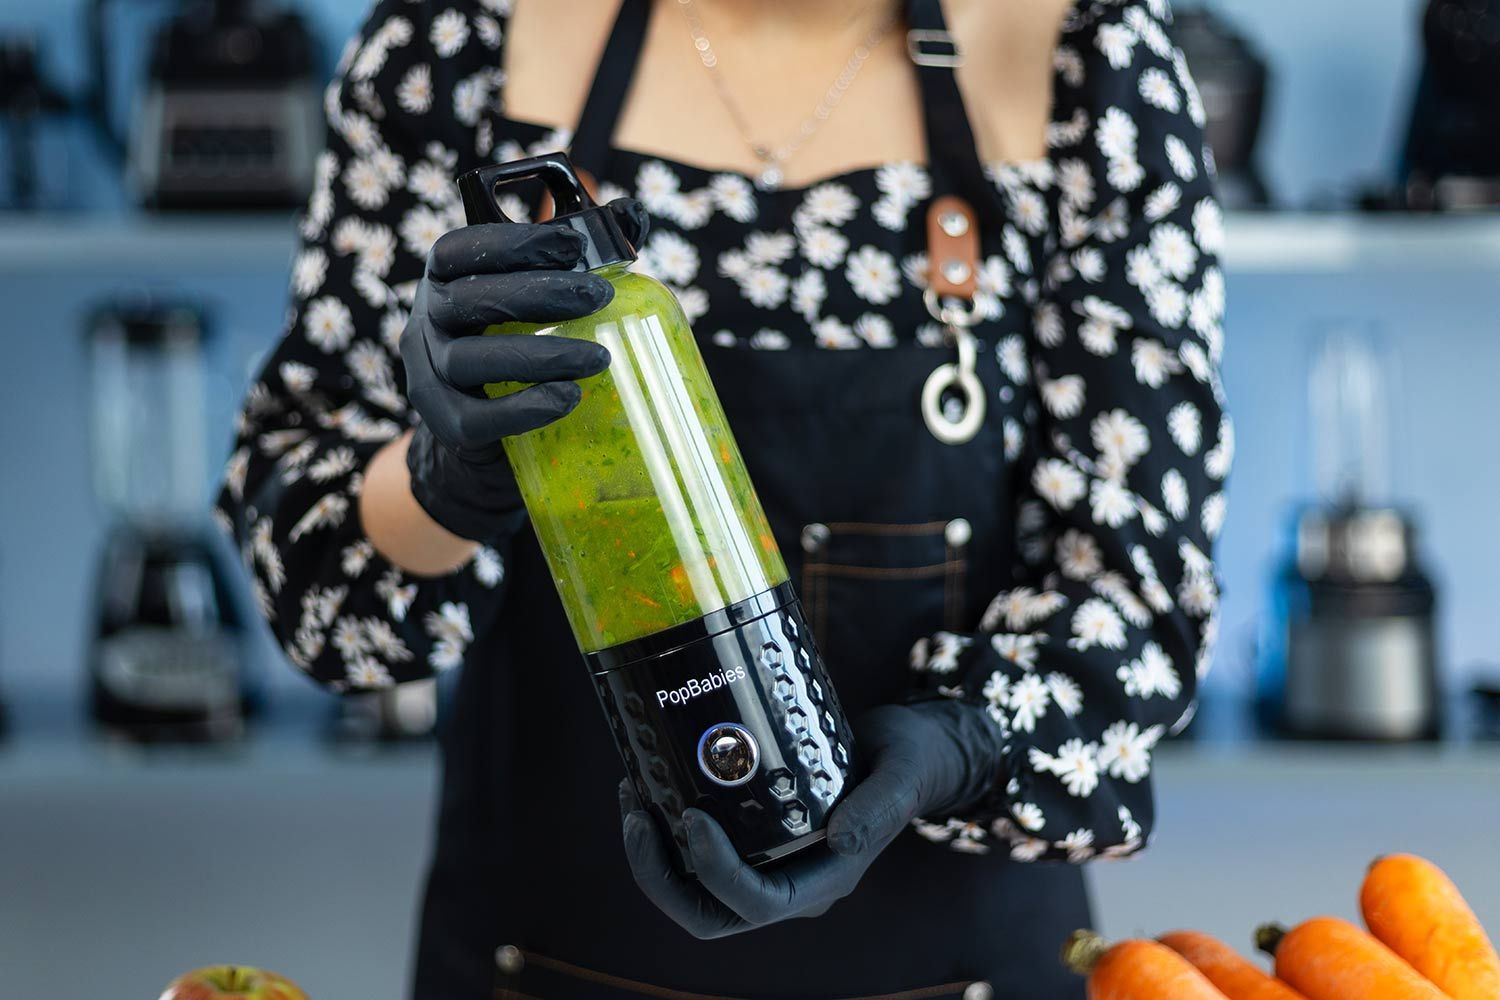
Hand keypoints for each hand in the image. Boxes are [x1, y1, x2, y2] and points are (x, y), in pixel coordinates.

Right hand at [400, 200, 646, 543]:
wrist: (488, 429)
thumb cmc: (519, 343)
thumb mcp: (538, 297)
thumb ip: (576, 256)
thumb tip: (632, 216)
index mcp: (445, 280)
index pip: (458, 251)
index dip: (511, 243)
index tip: (573, 245)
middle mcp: (427, 322)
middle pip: (468, 300)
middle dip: (539, 293)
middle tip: (600, 295)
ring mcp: (429, 375)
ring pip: (470, 359)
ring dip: (540, 355)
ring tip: (599, 357)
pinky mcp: (446, 424)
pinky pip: (477, 418)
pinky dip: (523, 408)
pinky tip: (568, 398)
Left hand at [619, 701, 1003, 938]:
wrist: (903, 754)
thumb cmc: (907, 762)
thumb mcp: (903, 774)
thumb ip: (880, 805)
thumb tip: (842, 839)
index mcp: (824, 882)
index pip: (758, 904)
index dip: (715, 872)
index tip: (691, 815)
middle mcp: (788, 884)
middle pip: (708, 913)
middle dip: (660, 876)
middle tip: (634, 817)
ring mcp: (766, 865)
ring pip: (691, 891)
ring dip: (651, 856)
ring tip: (631, 796)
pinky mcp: (749, 839)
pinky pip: (692, 855)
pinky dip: (662, 829)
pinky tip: (646, 782)